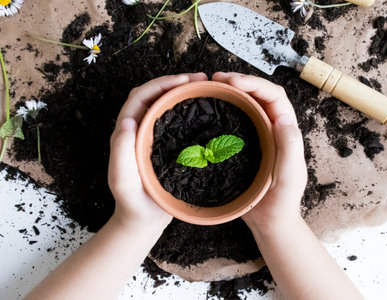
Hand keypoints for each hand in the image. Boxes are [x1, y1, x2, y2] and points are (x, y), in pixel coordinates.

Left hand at [108, 73, 207, 230]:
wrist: (143, 220)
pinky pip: (176, 120)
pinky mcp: (166, 144)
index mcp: (128, 132)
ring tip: (207, 88)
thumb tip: (127, 121)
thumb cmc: (132, 202)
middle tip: (202, 79)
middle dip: (176, 81)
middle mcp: (139, 129)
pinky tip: (205, 109)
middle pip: (155, 94)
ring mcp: (153, 136)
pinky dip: (189, 109)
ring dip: (184, 92)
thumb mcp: (122, 180)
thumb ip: (121, 152)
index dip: (161, 83)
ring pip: (166, 104)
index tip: (185, 80)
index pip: (141, 96)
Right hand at [212, 72, 306, 232]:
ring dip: (230, 93)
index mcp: (286, 131)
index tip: (232, 82)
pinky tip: (209, 110)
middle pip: (258, 95)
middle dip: (239, 81)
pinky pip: (235, 121)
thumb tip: (283, 118)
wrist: (271, 222)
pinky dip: (224, 110)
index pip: (274, 97)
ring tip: (210, 87)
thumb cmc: (282, 202)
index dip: (255, 84)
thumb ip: (290, 148)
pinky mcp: (245, 146)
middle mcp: (273, 129)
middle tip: (215, 79)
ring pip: (246, 105)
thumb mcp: (290, 177)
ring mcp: (259, 136)